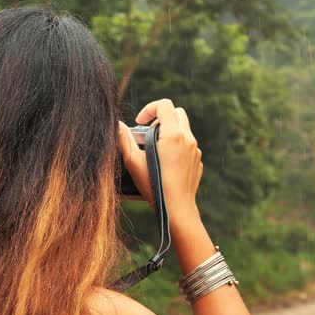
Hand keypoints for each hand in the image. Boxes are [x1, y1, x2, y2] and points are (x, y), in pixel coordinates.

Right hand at [118, 99, 202, 220]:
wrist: (177, 209)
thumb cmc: (155, 186)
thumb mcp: (134, 162)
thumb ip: (124, 140)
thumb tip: (117, 125)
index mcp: (173, 135)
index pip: (165, 105)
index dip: (149, 108)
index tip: (139, 121)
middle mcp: (188, 138)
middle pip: (177, 112)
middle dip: (161, 118)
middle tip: (148, 133)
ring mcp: (195, 150)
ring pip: (183, 129)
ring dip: (169, 132)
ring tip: (155, 149)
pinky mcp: (197, 160)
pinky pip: (187, 145)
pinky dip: (177, 146)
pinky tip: (166, 163)